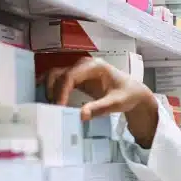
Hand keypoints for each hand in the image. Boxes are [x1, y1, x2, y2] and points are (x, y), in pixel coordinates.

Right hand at [43, 56, 158, 147]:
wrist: (133, 92)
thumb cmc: (127, 95)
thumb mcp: (116, 103)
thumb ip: (100, 108)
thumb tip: (81, 115)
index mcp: (94, 66)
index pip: (70, 76)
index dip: (61, 91)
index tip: (59, 107)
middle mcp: (83, 65)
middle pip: (58, 74)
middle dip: (51, 90)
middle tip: (51, 109)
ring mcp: (79, 71)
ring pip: (56, 76)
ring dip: (49, 89)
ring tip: (49, 107)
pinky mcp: (77, 79)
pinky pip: (60, 82)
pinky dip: (52, 89)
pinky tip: (47, 100)